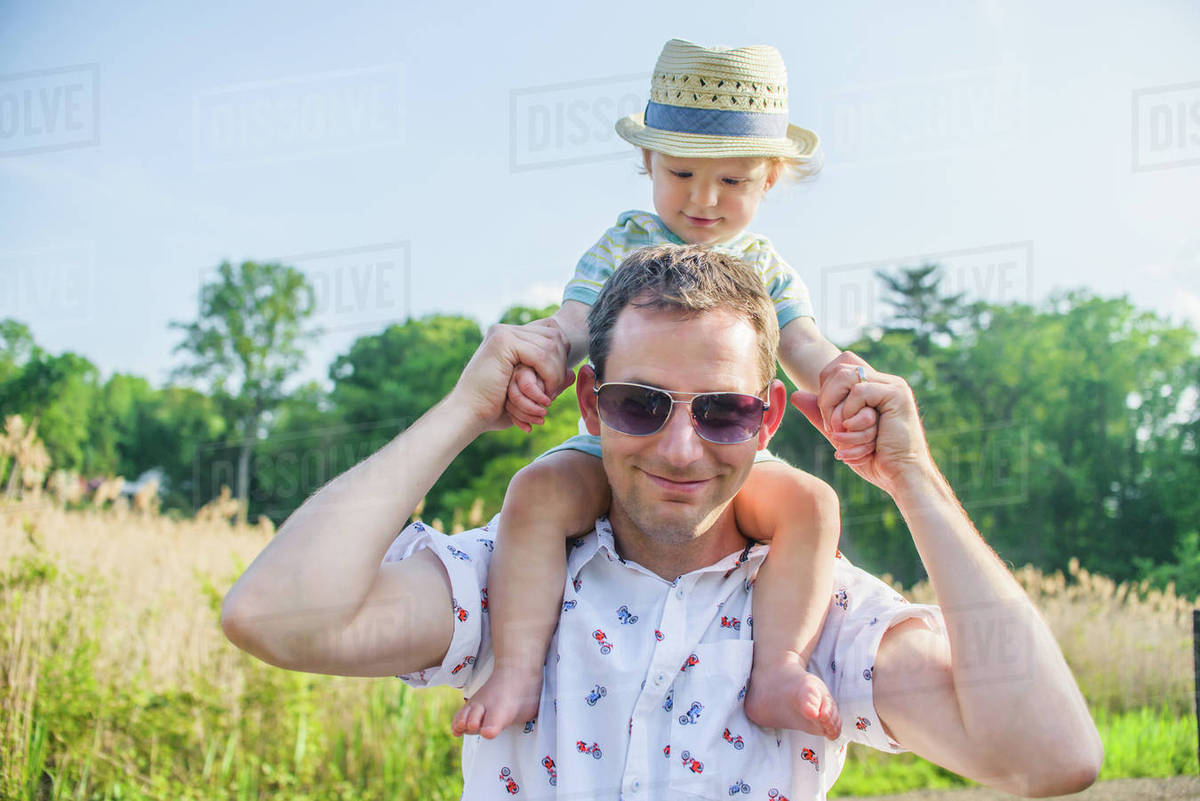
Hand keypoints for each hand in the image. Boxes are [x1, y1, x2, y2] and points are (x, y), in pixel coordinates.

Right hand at [503, 318, 574, 432]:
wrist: (468, 414)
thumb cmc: (494, 409)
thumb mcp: (528, 393)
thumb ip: (548, 380)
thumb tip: (572, 373)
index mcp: (509, 337)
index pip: (550, 334)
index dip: (560, 358)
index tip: (554, 384)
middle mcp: (506, 330)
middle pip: (554, 335)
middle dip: (560, 365)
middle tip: (552, 393)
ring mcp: (503, 332)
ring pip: (551, 345)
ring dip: (555, 374)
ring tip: (547, 397)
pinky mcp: (503, 341)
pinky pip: (542, 354)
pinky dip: (549, 375)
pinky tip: (544, 394)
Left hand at [791, 354, 931, 494]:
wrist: (901, 476)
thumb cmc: (874, 459)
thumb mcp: (839, 434)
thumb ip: (820, 414)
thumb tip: (796, 394)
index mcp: (872, 388)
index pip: (839, 366)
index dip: (825, 387)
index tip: (829, 417)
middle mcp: (883, 381)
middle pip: (838, 367)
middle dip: (825, 398)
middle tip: (832, 428)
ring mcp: (891, 385)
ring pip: (845, 376)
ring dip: (836, 408)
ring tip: (842, 431)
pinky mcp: (896, 394)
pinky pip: (859, 392)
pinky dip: (851, 414)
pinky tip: (858, 431)